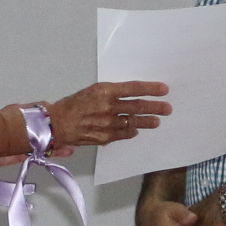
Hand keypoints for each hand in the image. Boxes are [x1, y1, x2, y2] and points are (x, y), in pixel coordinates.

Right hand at [48, 81, 169, 148]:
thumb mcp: (92, 91)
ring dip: (147, 122)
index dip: (150, 89)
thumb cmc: (73, 105)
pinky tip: (137, 130)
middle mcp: (108, 107)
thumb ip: (111, 93)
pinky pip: (123, 134)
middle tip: (168, 108)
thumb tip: (129, 96)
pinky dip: (131, 131)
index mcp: (105, 91)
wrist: (56, 124)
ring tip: (157, 122)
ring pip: (133, 122)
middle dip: (155, 107)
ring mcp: (108, 124)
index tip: (164, 89)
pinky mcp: (105, 137)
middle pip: (137, 106)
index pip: (133, 88)